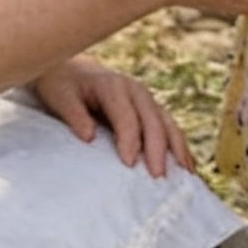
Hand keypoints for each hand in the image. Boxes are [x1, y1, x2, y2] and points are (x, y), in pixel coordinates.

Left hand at [30, 58, 193, 176]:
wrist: (72, 70)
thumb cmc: (63, 86)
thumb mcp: (60, 98)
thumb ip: (74, 115)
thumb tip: (88, 137)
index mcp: (113, 86)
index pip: (125, 116)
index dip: (129, 139)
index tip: (130, 165)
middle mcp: (134, 90)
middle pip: (152, 121)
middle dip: (157, 149)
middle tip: (158, 177)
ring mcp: (146, 99)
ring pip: (167, 123)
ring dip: (177, 148)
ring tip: (184, 174)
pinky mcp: (150, 109)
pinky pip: (169, 127)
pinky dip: (179, 146)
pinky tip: (187, 166)